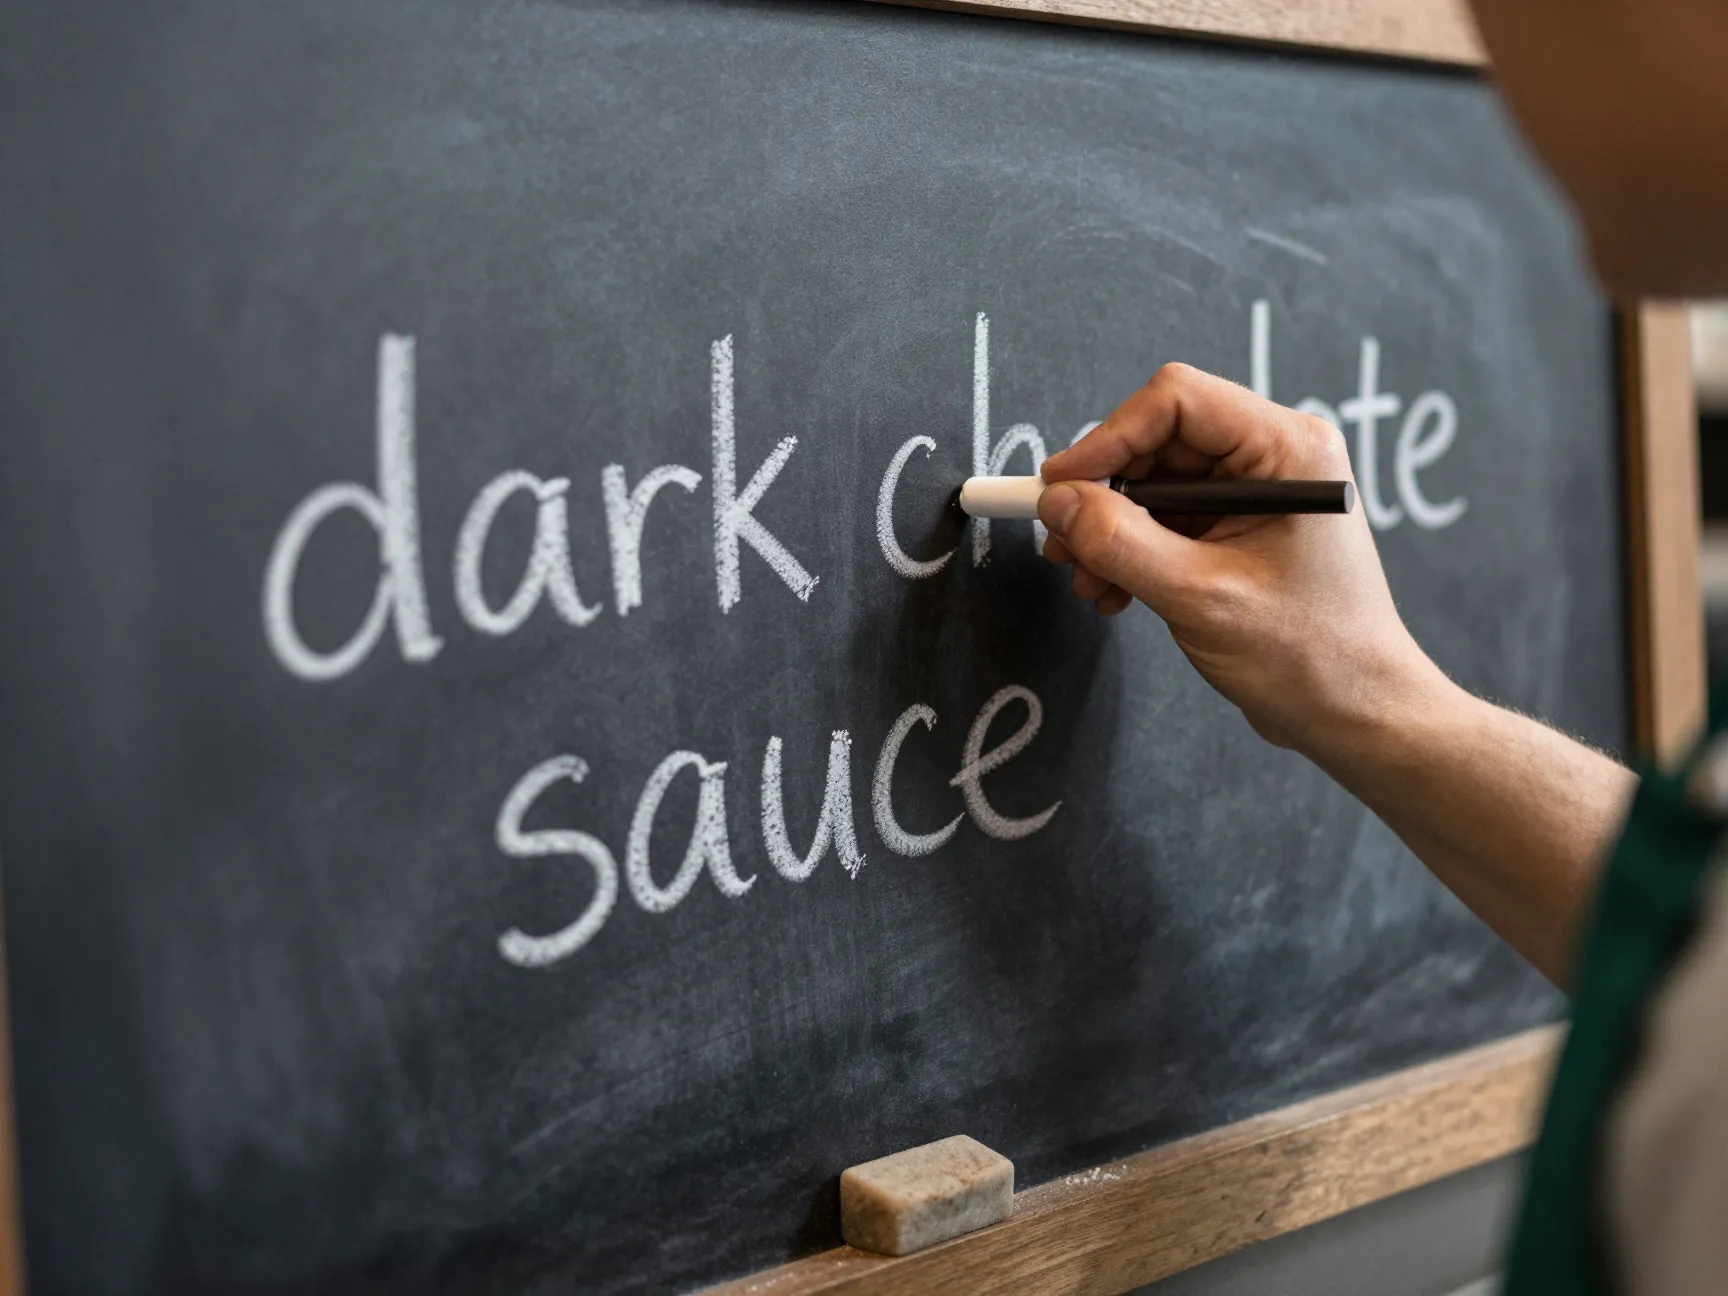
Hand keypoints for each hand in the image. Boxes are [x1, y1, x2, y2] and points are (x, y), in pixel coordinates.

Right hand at [1038, 364, 1448, 752]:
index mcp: (1288, 449)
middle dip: (1102, 492)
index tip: (1059, 484)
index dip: (1107, 437)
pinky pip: (1167, 518)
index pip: (1176, 401)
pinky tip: (1112, 590)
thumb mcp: (1201, 597)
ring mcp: (1257, 494)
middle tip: (1062, 541)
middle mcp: (1275, 458)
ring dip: (1109, 529)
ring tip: (1086, 578)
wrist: (1354, 713)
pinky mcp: (1239, 529)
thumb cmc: (1312, 656)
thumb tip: (1058, 503)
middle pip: (1159, 440)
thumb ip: (1120, 543)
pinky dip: (1130, 550)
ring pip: (1154, 482)